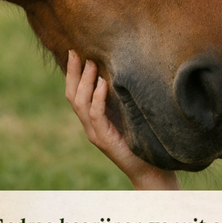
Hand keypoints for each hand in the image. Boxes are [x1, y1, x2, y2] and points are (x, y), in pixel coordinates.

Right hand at [65, 50, 180, 189]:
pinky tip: (104, 83)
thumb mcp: (128, 113)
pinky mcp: (105, 139)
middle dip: (72, 73)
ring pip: (80, 104)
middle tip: (76, 52)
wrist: (149, 170)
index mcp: (93, 119)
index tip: (74, 52)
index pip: (75, 93)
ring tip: (91, 64)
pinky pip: (96, 115)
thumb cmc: (141, 140)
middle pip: (72, 96)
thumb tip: (122, 70)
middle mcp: (90, 126)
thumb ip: (120, 98)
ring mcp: (95, 133)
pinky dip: (98, 98)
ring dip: (85, 82)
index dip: (72, 73)